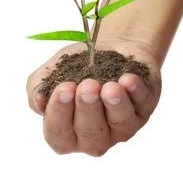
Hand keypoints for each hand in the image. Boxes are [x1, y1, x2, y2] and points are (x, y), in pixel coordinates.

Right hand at [26, 38, 161, 156]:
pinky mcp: (144, 110)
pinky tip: (128, 79)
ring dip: (115, 106)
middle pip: (91, 135)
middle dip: (88, 111)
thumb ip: (38, 88)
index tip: (64, 88)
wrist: (108, 46)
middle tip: (87, 86)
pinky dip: (136, 92)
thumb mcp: (52, 73)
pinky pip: (142, 105)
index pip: (59, 134)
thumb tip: (39, 101)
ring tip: (110, 87)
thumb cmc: (76, 66)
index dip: (60, 114)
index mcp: (67, 133)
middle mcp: (95, 136)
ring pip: (121, 125)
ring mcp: (122, 127)